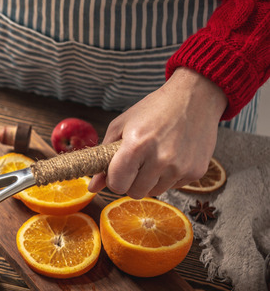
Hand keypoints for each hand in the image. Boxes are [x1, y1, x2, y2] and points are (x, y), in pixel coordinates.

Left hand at [88, 67, 227, 197]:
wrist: (195, 97)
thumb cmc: (154, 109)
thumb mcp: (121, 126)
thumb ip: (104, 157)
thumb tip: (93, 187)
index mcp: (137, 146)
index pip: (117, 185)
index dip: (114, 180)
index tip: (117, 171)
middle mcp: (160, 159)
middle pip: (135, 193)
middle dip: (131, 181)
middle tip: (136, 163)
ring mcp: (181, 167)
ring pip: (154, 192)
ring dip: (150, 180)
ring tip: (154, 157)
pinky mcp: (197, 171)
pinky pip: (174, 186)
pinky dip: (169, 176)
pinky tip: (172, 156)